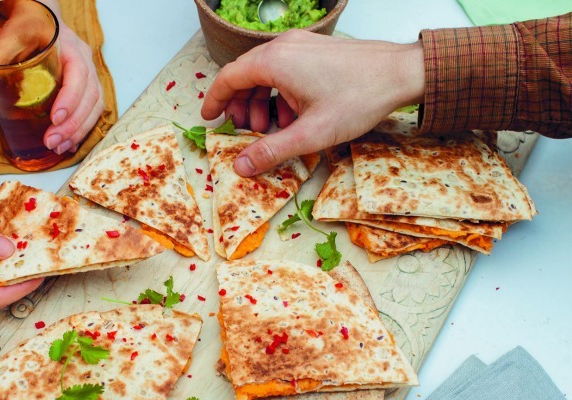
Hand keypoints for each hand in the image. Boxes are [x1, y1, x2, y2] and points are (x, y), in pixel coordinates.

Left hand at [0, 0, 103, 155]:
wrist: (42, 16)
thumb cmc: (29, 24)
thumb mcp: (10, 35)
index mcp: (71, 47)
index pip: (79, 74)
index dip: (70, 98)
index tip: (55, 118)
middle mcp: (86, 61)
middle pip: (90, 96)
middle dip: (73, 124)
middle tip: (52, 141)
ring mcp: (89, 75)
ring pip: (95, 107)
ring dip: (79, 131)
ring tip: (60, 147)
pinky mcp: (87, 87)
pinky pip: (92, 111)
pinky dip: (83, 129)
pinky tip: (70, 144)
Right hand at [201, 30, 424, 175]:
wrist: (401, 73)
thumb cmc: (359, 97)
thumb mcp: (310, 133)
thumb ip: (271, 150)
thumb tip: (241, 166)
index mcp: (274, 61)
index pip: (228, 78)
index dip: (215, 100)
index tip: (209, 119)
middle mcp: (283, 46)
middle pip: (246, 75)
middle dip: (241, 106)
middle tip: (245, 132)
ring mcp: (302, 44)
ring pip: (267, 73)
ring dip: (262, 102)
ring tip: (271, 129)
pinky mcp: (316, 50)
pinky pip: (286, 69)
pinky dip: (281, 93)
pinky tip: (294, 116)